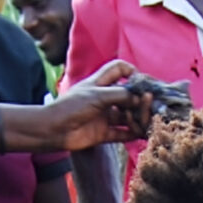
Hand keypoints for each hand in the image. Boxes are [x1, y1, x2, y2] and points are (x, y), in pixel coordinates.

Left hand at [15, 63, 165, 151]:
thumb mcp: (98, 95)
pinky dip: (132, 133)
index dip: (132, 71)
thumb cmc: (71, 106)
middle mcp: (103, 98)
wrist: (53, 130)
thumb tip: (140, 98)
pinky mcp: (102, 133)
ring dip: (137, 117)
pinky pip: (121, 133)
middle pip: (127, 95)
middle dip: (139, 99)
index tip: (142, 80)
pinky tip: (142, 133)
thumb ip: (120, 95)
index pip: (119, 69)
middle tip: (149, 102)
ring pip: (126, 116)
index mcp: (100, 82)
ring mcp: (103, 116)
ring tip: (146, 119)